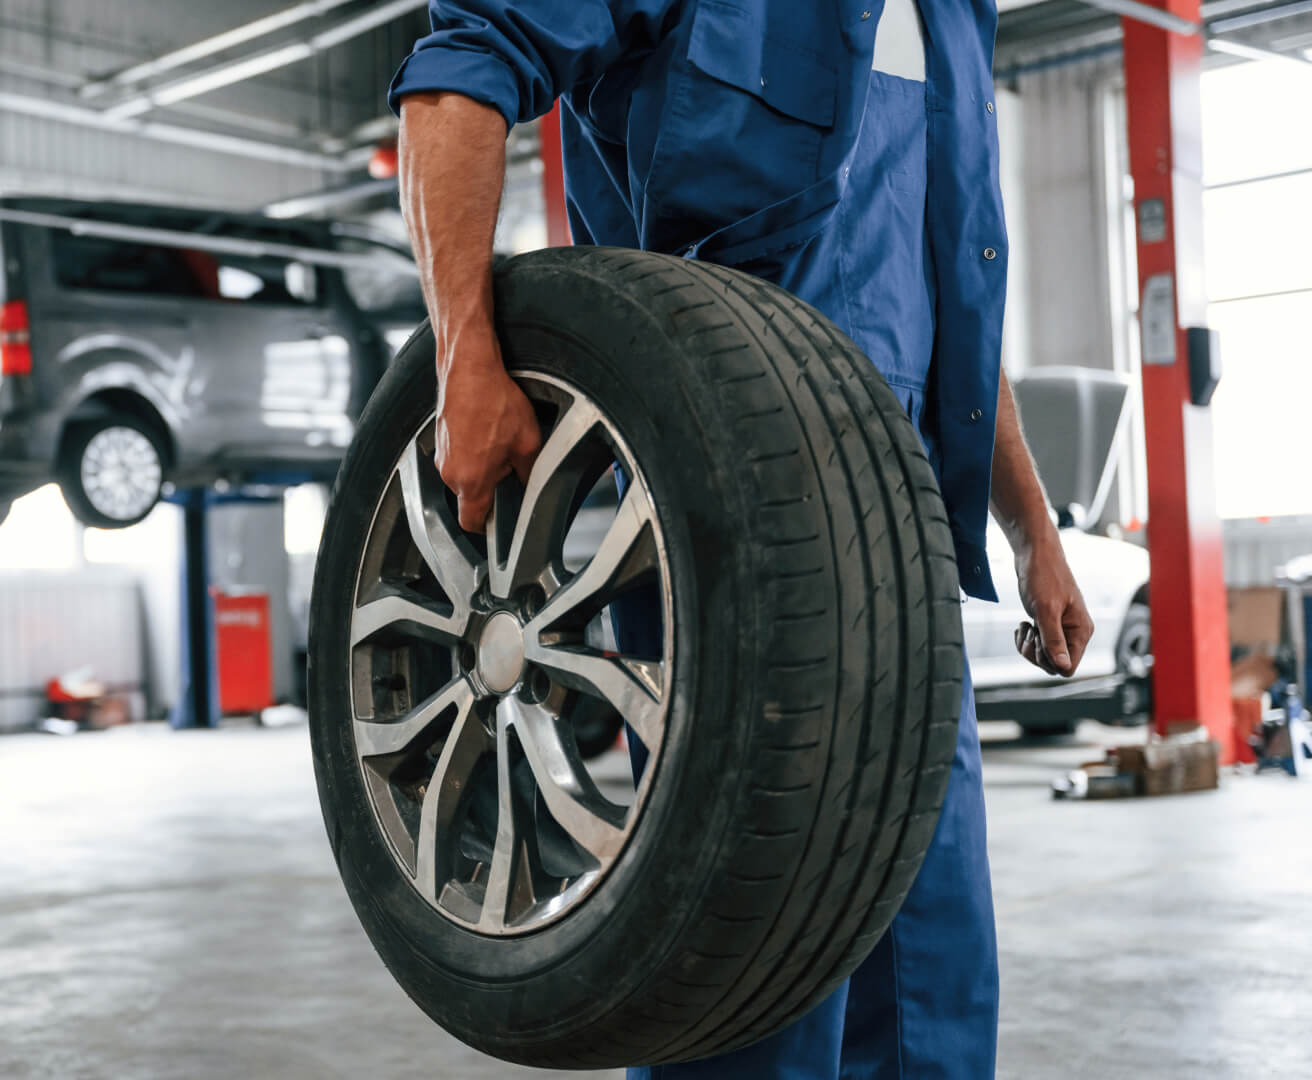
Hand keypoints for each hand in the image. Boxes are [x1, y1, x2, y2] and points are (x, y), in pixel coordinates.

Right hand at [433, 321, 539, 532]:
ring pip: (464, 474)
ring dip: (481, 465)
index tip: (501, 520)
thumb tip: (532, 486)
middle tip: (510, 466)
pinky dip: (472, 448)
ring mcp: (441, 453)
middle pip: (470, 496)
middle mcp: (450, 471)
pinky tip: (487, 429)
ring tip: (498, 440)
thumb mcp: (528, 442)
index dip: (488, 526)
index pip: (472, 522)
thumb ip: (530, 474)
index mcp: (471, 480)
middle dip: (491, 487)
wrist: (469, 366)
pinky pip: (458, 454)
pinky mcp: (440, 437)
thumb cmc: (494, 400)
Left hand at [1013, 536, 1093, 676]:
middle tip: (1028, 632)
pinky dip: (1027, 638)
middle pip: (1054, 664)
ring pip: (1045, 655)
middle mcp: (1075, 632)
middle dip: (1036, 653)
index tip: (1038, 641)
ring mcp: (1062, 627)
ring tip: (1024, 626)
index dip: (1049, 662)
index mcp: (1081, 631)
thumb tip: (1063, 667)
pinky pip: (1039, 643)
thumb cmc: (1043, 577)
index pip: (1069, 667)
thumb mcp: (1045, 611)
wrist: (1035, 554)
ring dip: (1029, 645)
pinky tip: (1023, 625)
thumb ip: (1054, 640)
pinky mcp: (1050, 622)